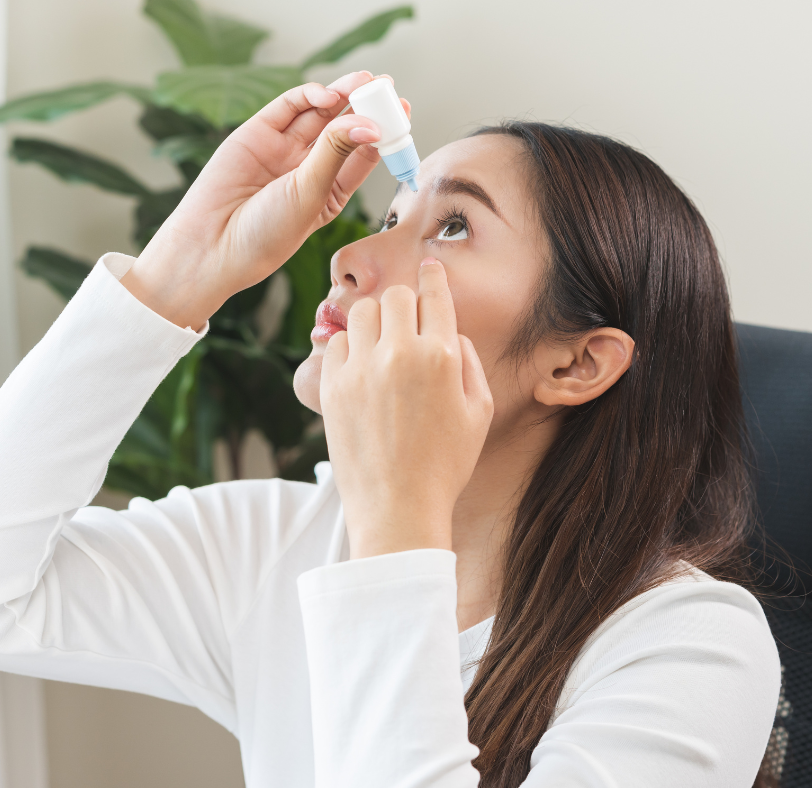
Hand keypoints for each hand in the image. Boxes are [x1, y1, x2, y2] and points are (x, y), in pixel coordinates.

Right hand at [123, 72, 406, 327]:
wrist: (213, 244)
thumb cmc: (265, 233)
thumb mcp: (310, 194)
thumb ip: (336, 154)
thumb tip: (368, 122)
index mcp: (330, 191)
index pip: (363, 154)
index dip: (383, 132)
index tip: (403, 113)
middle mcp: (309, 167)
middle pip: (345, 127)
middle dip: (367, 105)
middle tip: (387, 87)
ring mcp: (284, 148)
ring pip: (320, 113)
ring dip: (343, 94)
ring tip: (364, 81)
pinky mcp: (259, 133)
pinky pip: (289, 107)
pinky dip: (310, 96)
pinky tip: (329, 95)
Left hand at [320, 259, 493, 559]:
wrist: (398, 508)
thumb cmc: (444, 465)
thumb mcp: (479, 413)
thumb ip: (469, 362)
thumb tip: (449, 332)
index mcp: (440, 357)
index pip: (434, 295)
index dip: (432, 277)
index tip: (429, 268)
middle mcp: (399, 354)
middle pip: (395, 296)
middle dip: (404, 303)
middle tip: (405, 321)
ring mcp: (361, 369)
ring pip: (362, 313)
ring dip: (374, 321)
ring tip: (381, 345)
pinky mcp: (332, 387)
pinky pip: (336, 343)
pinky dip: (348, 347)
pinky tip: (360, 367)